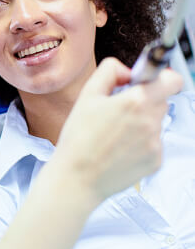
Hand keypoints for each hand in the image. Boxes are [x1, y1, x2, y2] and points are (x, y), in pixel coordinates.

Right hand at [53, 57, 182, 206]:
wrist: (77, 177)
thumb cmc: (78, 138)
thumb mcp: (86, 95)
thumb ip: (109, 72)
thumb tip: (127, 70)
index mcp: (135, 101)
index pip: (171, 80)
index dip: (161, 77)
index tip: (147, 82)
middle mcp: (151, 121)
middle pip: (161, 101)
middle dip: (144, 102)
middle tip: (119, 111)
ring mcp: (155, 143)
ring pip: (156, 123)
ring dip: (141, 123)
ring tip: (114, 134)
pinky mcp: (156, 161)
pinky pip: (153, 143)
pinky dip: (140, 144)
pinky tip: (118, 149)